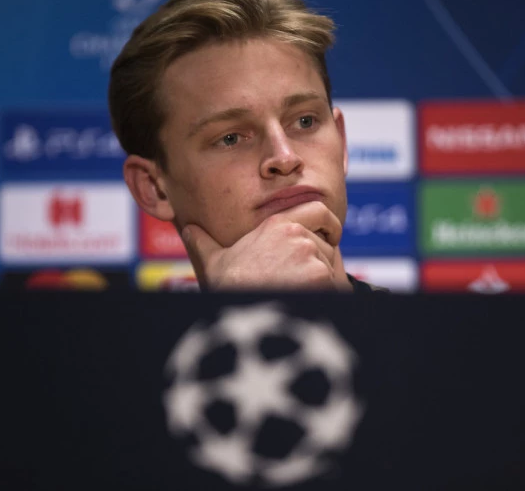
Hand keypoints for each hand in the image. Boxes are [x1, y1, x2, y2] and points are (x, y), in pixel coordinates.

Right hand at [182, 201, 347, 289]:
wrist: (237, 313)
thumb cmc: (226, 289)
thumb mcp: (213, 261)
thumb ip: (204, 243)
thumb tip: (189, 231)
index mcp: (277, 225)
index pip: (320, 210)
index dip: (329, 224)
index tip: (330, 236)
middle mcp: (297, 235)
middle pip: (327, 244)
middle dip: (323, 260)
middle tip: (308, 278)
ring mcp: (311, 255)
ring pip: (331, 266)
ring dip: (323, 280)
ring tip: (300, 293)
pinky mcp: (321, 277)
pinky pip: (335, 285)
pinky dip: (327, 295)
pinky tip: (307, 302)